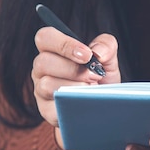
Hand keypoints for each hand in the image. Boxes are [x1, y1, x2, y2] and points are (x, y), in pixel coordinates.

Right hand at [32, 27, 119, 149]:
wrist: (104, 106)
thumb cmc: (101, 78)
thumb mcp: (108, 59)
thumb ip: (105, 45)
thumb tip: (98, 52)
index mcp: (53, 50)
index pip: (45, 38)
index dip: (64, 44)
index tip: (87, 54)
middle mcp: (42, 69)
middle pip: (43, 62)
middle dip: (73, 69)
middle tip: (95, 75)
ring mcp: (41, 90)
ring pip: (45, 85)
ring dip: (72, 87)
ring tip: (91, 89)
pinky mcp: (46, 111)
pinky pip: (51, 108)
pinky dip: (70, 104)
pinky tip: (85, 102)